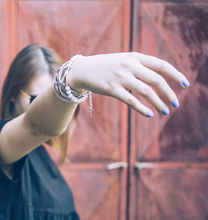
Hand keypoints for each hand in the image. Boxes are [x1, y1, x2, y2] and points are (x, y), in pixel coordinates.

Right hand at [68, 52, 189, 116]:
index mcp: (135, 57)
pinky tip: (149, 114)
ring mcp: (120, 77)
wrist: (82, 70)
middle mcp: (129, 66)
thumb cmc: (105, 66)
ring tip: (165, 111)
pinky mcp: (111, 89)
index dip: (176, 75)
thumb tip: (158, 80)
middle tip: (175, 104)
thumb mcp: (123, 60)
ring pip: (146, 92)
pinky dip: (142, 108)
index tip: (185, 85)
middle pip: (156, 80)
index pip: (161, 65)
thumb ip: (139, 66)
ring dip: (158, 103)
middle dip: (169, 94)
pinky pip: (131, 100)